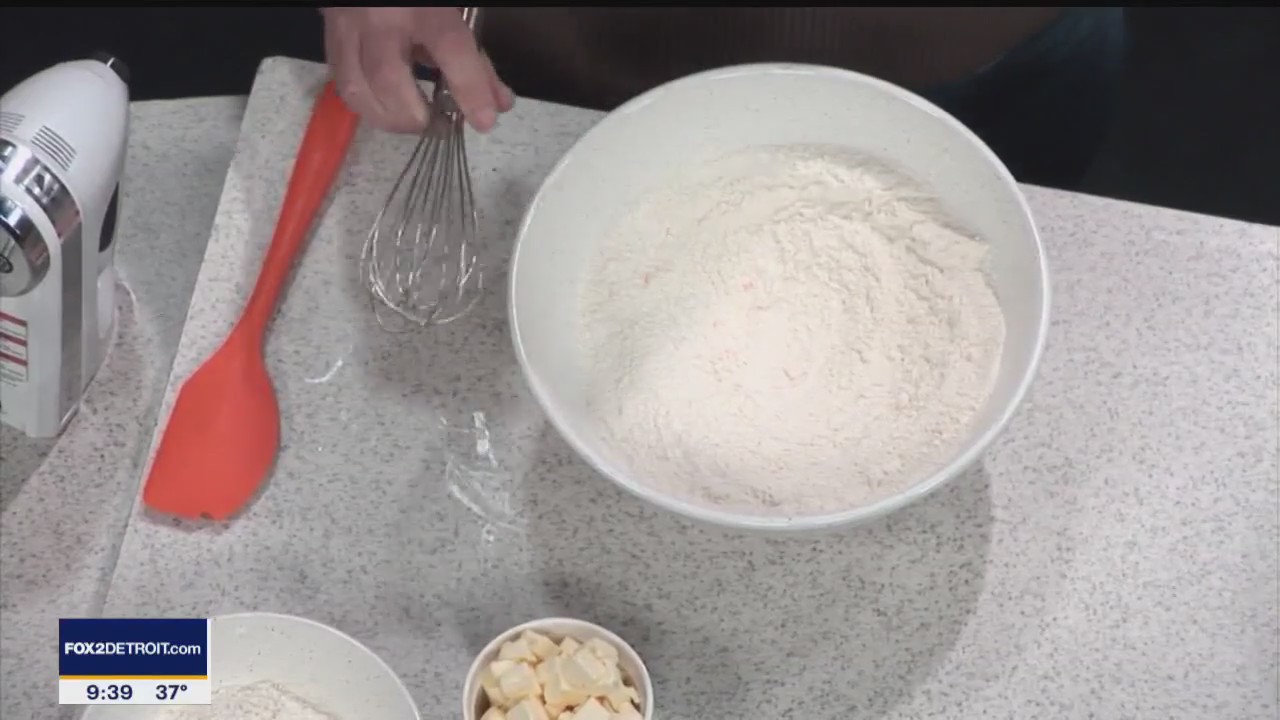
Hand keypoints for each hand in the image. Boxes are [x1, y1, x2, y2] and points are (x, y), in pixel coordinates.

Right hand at [321, 6, 514, 133]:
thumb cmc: (419, 0)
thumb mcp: (452, 16)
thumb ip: (476, 60)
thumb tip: (498, 104)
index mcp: (421, 5)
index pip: (449, 45)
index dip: (469, 88)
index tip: (484, 121)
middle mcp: (379, 18)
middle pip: (388, 77)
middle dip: (415, 115)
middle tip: (438, 125)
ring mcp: (347, 29)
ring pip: (356, 88)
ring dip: (388, 119)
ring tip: (413, 123)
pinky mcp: (329, 42)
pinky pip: (343, 85)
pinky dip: (368, 107)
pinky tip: (387, 111)